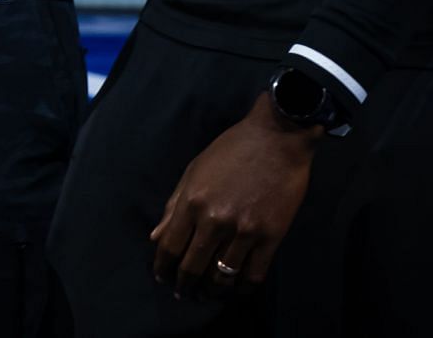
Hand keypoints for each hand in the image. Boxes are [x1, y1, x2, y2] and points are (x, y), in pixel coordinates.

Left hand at [150, 91, 319, 298]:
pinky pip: (253, 275)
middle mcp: (215, 221)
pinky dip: (242, 288)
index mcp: (192, 202)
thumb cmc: (231, 149)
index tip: (162, 278)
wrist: (276, 138)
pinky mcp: (271, 237)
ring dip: (212, 291)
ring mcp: (244, 231)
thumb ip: (173, 206)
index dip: (163, 269)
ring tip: (208, 294)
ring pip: (222, 277)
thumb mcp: (194, 171)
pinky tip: (236, 289)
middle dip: (185, 285)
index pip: (170, 248)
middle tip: (185, 292)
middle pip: (193, 268)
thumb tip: (155, 238)